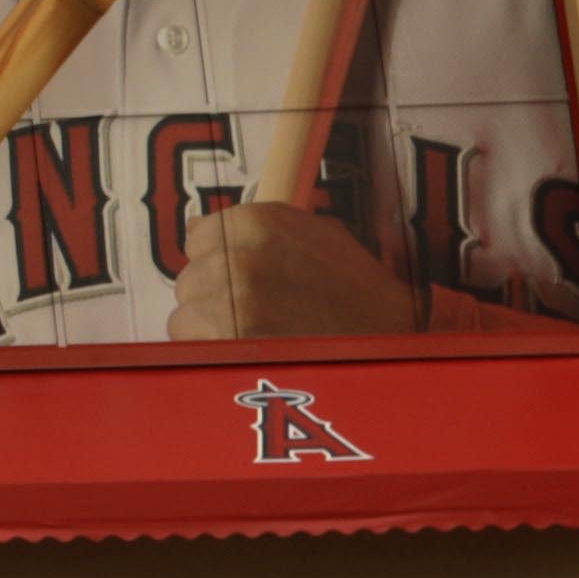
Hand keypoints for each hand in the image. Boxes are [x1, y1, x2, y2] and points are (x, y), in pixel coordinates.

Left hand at [170, 201, 420, 339]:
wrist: (393, 339)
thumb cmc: (358, 292)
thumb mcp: (317, 236)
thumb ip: (255, 229)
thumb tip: (196, 227)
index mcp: (259, 222)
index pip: (199, 236)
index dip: (217, 259)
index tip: (239, 277)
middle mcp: (240, 256)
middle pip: (190, 278)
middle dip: (214, 296)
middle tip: (258, 313)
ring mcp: (233, 301)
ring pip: (185, 315)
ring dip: (210, 329)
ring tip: (257, 336)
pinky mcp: (230, 342)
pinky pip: (190, 346)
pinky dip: (212, 353)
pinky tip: (247, 355)